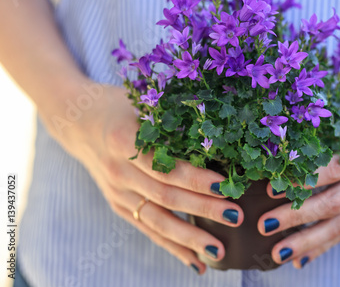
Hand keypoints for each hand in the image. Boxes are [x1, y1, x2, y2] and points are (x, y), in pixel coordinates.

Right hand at [46, 84, 242, 273]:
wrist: (78, 121)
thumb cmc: (119, 106)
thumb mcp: (142, 102)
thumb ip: (172, 119)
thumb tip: (219, 132)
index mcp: (125, 141)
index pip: (165, 165)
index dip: (195, 178)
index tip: (224, 186)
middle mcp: (119, 172)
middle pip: (166, 196)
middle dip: (202, 209)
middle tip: (235, 216)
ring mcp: (117, 193)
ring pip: (157, 221)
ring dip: (189, 238)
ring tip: (219, 251)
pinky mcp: (119, 206)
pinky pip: (148, 230)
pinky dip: (172, 247)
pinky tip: (195, 261)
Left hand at [258, 86, 339, 267]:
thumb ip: (321, 124)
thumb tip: (272, 143)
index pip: (332, 168)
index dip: (302, 180)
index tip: (271, 187)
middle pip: (334, 202)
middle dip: (297, 216)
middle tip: (264, 224)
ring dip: (308, 241)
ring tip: (277, 253)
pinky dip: (324, 246)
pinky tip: (301, 259)